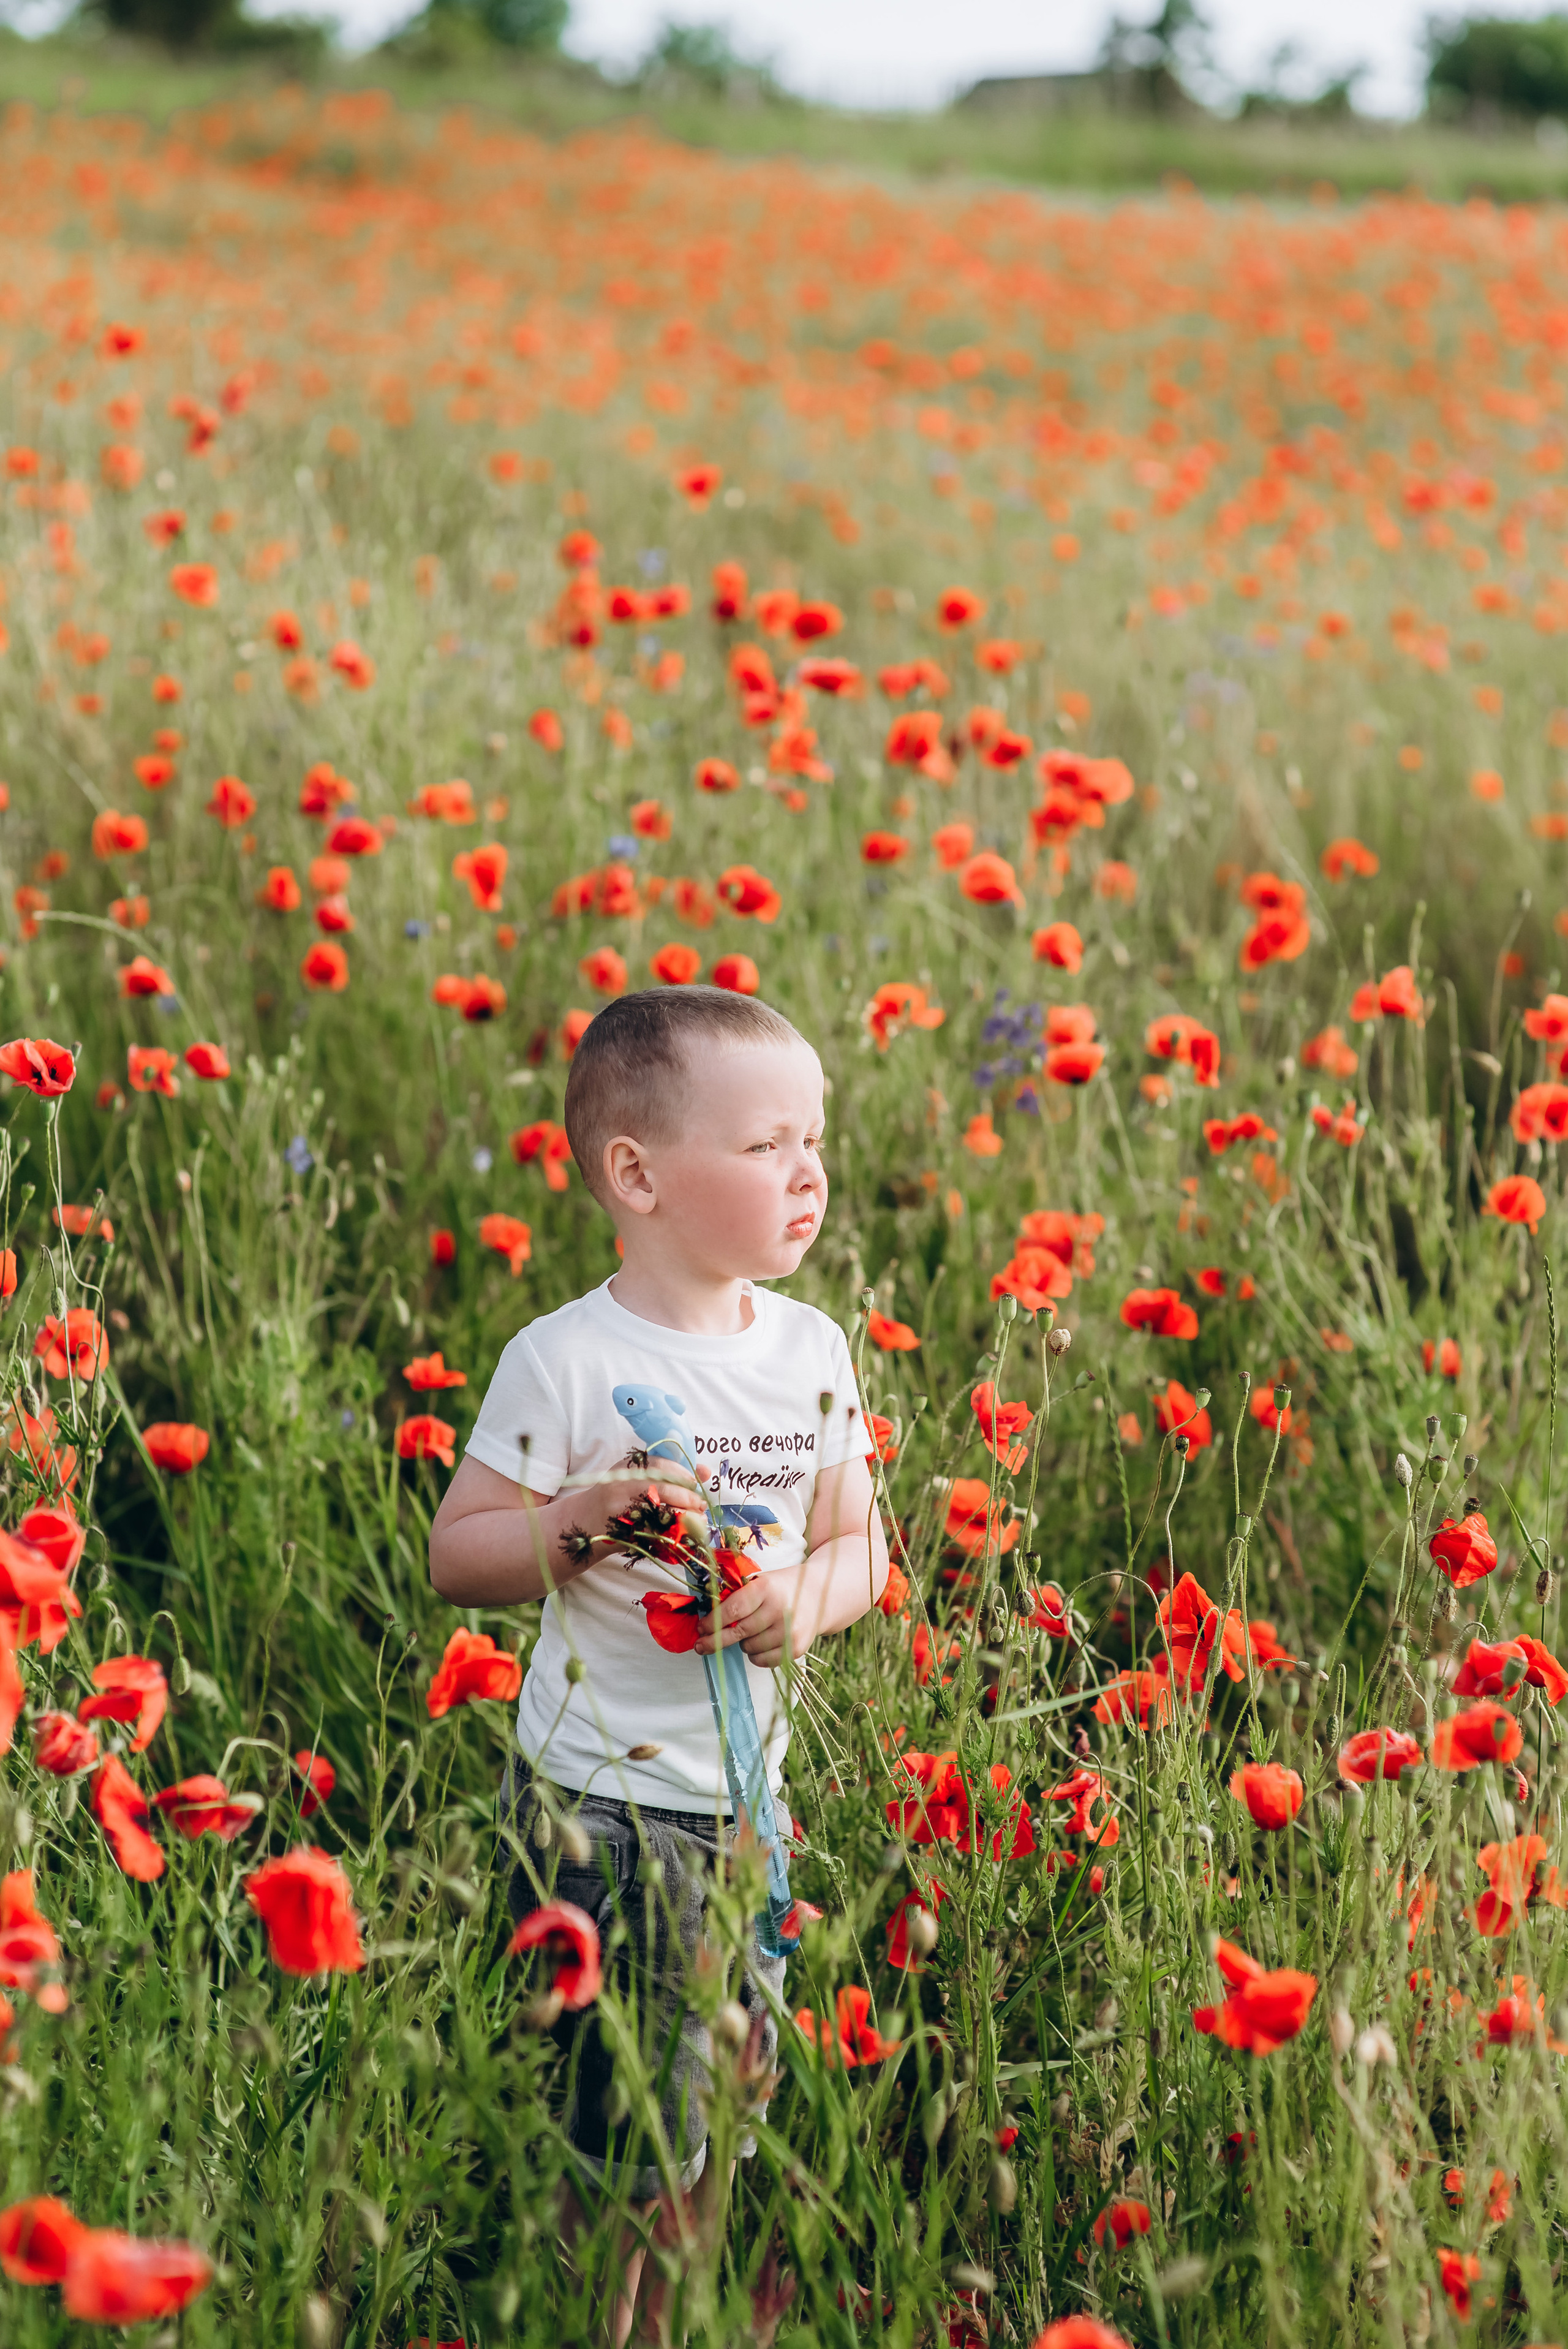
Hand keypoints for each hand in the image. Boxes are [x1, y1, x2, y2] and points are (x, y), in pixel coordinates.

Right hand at [565, 1465, 706, 1559]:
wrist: (583, 1525)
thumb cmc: (617, 1498)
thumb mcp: (638, 1478)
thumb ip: (671, 1473)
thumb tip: (706, 1472)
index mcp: (626, 1467)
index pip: (661, 1466)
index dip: (683, 1476)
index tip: (695, 1484)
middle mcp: (621, 1485)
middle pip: (663, 1489)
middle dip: (688, 1499)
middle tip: (701, 1506)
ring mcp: (619, 1510)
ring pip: (660, 1513)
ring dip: (685, 1518)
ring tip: (697, 1522)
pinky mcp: (622, 1532)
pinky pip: (653, 1534)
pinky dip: (672, 1535)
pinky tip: (682, 1536)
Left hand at [695, 1564, 809, 1669]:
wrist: (820, 1595)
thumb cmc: (782, 1587)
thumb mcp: (761, 1581)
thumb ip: (738, 1596)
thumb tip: (708, 1620)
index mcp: (767, 1588)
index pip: (733, 1609)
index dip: (713, 1622)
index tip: (701, 1629)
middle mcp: (779, 1609)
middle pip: (739, 1632)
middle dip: (716, 1641)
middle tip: (701, 1646)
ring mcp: (789, 1631)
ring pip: (749, 1648)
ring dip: (742, 1644)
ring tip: (749, 1632)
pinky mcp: (796, 1648)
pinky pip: (763, 1661)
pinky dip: (755, 1655)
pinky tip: (759, 1642)